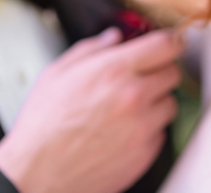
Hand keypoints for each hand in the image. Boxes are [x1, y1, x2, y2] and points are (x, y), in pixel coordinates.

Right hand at [0, 28, 182, 192]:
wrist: (38, 172)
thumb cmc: (43, 125)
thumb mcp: (57, 73)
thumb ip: (91, 48)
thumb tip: (113, 37)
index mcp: (114, 70)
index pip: (165, 45)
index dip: (168, 43)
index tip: (167, 47)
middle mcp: (134, 96)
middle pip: (173, 73)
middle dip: (159, 72)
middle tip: (142, 78)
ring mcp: (142, 126)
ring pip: (170, 103)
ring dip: (156, 102)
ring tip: (130, 108)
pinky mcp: (145, 152)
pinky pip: (161, 132)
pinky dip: (149, 129)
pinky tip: (125, 130)